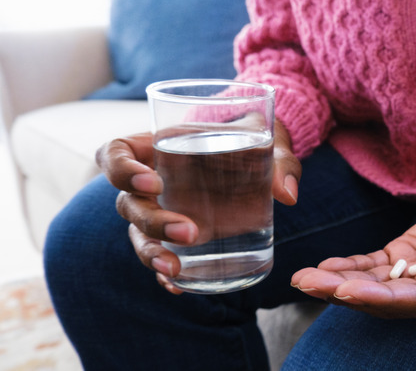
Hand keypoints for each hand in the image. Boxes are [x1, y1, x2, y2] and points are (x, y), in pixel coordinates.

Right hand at [96, 121, 300, 293]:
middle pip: (128, 204)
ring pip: (138, 235)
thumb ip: (281, 160)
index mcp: (159, 146)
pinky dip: (164, 274)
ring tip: (175, 269)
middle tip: (190, 231)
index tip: (153, 182)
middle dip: (152, 221)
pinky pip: (159, 256)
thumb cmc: (254, 141)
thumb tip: (287, 194)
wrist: (260, 158)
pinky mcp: (178, 236)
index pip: (116, 153)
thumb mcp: (269, 141)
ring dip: (151, 253)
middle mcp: (152, 182)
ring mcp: (162, 211)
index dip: (121, 169)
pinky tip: (178, 286)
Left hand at [290, 170, 415, 317]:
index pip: (415, 300)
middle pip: (386, 300)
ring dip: (338, 283)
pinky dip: (349, 268)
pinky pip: (374, 267)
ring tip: (302, 278)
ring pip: (374, 285)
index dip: (380, 298)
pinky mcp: (407, 257)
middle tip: (307, 284)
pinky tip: (322, 267)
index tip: (346, 290)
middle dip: (346, 293)